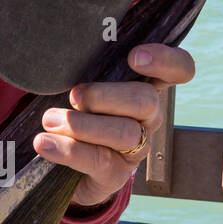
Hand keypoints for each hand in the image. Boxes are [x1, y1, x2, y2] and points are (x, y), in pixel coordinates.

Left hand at [32, 43, 194, 208]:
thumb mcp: (81, 87)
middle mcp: (147, 117)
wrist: (62, 168)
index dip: (166, 61)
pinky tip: (44, 143)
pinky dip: (68, 149)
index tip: (134, 58)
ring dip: (82, 124)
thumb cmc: (74, 114)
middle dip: (106, 96)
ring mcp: (136, 148)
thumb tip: (58, 49)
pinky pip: (99, 160)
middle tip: (74, 96)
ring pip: (124, 132)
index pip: (178, 69)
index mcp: (144, 87)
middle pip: (147, 100)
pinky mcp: (116, 174)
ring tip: (50, 121)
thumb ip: (82, 68)